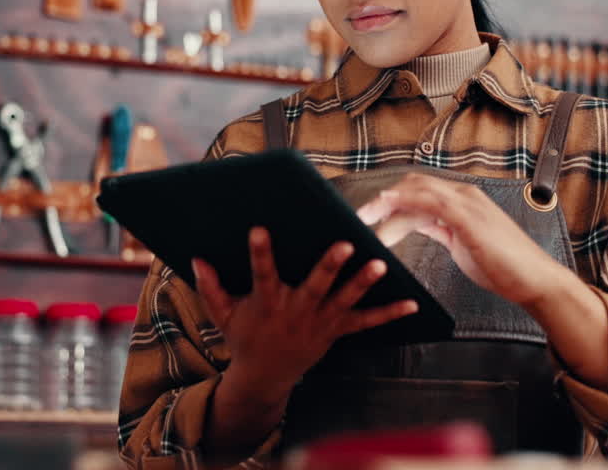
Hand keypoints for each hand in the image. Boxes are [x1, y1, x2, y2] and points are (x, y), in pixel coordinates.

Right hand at [192, 226, 417, 400]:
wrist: (265, 378)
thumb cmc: (244, 338)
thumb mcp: (223, 314)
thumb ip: (211, 286)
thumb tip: (195, 258)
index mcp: (268, 303)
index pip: (262, 273)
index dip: (259, 252)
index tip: (258, 229)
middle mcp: (297, 311)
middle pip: (315, 285)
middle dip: (330, 265)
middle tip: (345, 243)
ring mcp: (319, 323)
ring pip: (344, 300)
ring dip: (363, 283)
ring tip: (381, 264)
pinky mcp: (336, 332)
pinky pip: (365, 323)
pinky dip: (389, 314)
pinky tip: (412, 303)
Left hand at [357, 173, 563, 305]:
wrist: (534, 280)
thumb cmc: (503, 266)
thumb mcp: (464, 243)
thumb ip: (443, 229)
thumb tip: (420, 224)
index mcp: (463, 200)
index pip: (421, 189)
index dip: (393, 198)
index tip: (370, 213)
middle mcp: (464, 195)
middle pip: (414, 185)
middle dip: (384, 198)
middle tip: (360, 216)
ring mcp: (467, 204)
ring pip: (417, 192)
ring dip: (387, 205)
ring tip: (365, 222)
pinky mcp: (468, 218)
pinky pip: (429, 204)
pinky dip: (404, 206)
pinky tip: (386, 216)